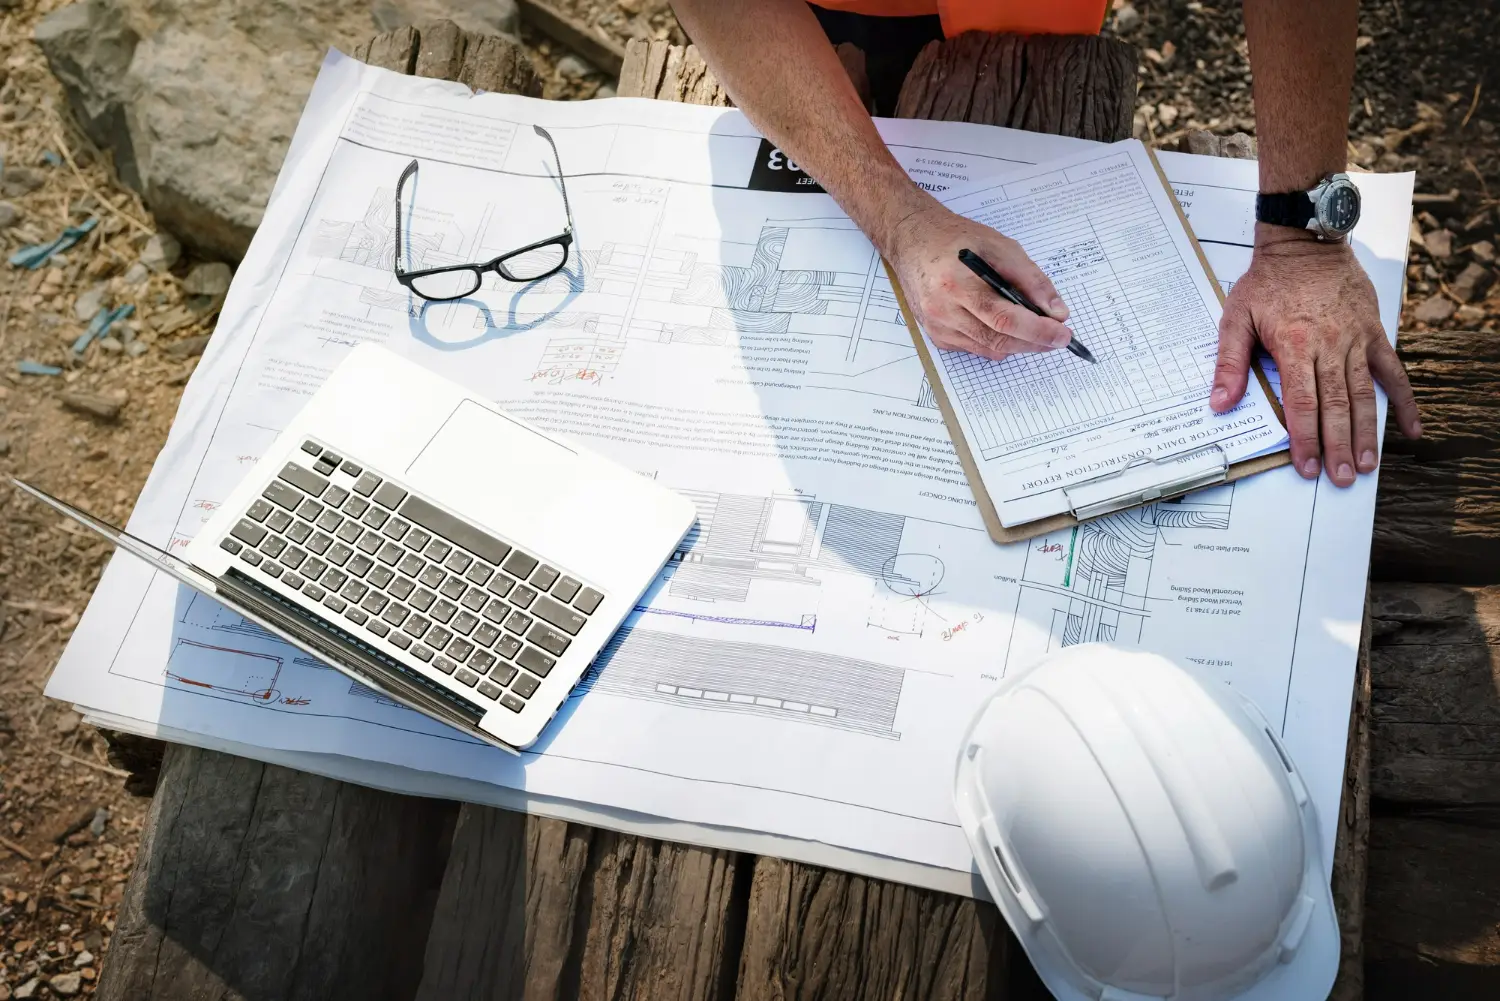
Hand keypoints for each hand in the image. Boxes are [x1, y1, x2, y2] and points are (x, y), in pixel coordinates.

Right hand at [884, 200, 1072, 360]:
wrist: (913, 241)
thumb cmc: (956, 240)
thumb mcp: (1000, 246)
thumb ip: (1030, 279)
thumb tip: (1056, 312)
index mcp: (957, 285)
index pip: (1004, 319)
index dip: (1037, 331)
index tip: (1063, 334)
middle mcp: (943, 311)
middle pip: (998, 340)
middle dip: (1034, 342)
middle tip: (1058, 337)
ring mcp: (938, 327)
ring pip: (989, 349)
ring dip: (1018, 344)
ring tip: (1036, 330)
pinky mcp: (937, 335)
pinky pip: (976, 349)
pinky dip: (996, 342)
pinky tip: (1003, 326)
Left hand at [1210, 226, 1420, 485]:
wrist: (1305, 243)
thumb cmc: (1268, 282)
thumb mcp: (1236, 318)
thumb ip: (1229, 364)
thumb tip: (1219, 404)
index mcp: (1294, 345)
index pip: (1302, 403)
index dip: (1305, 439)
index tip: (1308, 466)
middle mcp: (1329, 345)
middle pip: (1336, 406)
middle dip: (1338, 446)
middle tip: (1342, 478)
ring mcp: (1355, 340)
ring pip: (1363, 394)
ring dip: (1367, 432)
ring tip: (1367, 465)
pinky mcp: (1373, 332)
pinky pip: (1392, 370)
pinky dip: (1404, 400)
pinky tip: (1411, 428)